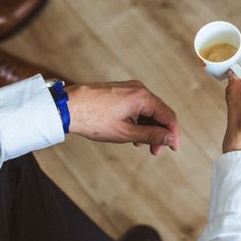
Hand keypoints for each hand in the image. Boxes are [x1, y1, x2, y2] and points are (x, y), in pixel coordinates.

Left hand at [65, 81, 179, 155]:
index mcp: (142, 97)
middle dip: (160, 133)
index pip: (168, 116)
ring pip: (148, 110)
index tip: (174, 149)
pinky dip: (139, 121)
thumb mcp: (125, 133)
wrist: (66, 106)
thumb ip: (151, 136)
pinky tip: (132, 134)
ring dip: (149, 128)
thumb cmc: (93, 120)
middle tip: (155, 152)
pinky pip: (137, 106)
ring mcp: (129, 88)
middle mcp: (138, 89)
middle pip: (160, 112)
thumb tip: (170, 138)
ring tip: (141, 146)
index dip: (173, 134)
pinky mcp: (120, 91)